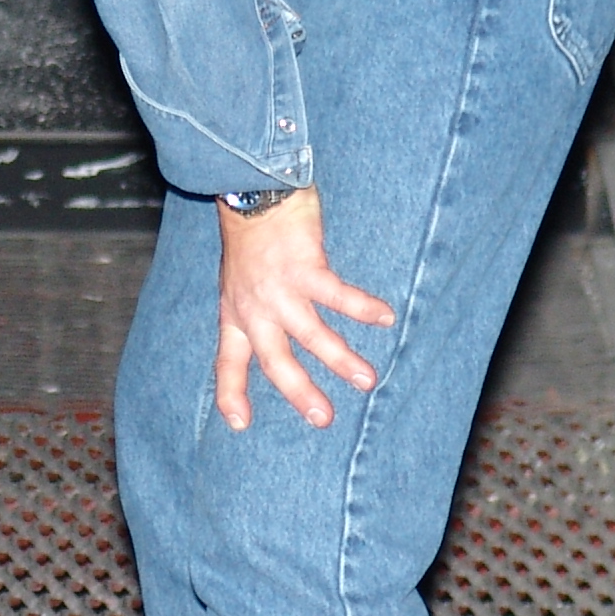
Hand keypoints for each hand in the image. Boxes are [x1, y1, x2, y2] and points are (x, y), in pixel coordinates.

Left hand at [214, 190, 394, 430]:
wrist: (252, 191)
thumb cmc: (249, 232)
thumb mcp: (237, 279)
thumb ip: (253, 306)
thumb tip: (275, 328)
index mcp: (235, 312)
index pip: (228, 362)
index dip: (231, 394)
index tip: (239, 424)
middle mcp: (254, 307)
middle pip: (275, 361)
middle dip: (300, 392)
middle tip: (324, 418)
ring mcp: (279, 289)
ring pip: (312, 335)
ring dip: (341, 359)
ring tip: (367, 380)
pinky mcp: (304, 267)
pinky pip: (337, 296)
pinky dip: (362, 308)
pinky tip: (386, 317)